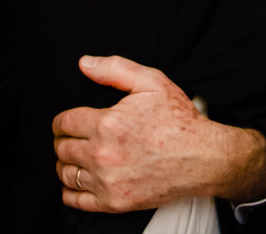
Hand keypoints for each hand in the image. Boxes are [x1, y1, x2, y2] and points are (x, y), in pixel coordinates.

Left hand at [51, 56, 265, 212]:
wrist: (204, 158)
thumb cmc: (180, 121)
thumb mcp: (151, 82)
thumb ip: (114, 69)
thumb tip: (85, 64)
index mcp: (106, 124)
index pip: (64, 123)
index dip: (61, 121)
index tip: (65, 123)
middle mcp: (102, 154)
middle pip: (62, 148)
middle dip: (63, 140)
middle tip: (71, 139)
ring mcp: (108, 180)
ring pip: (66, 173)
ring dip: (65, 164)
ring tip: (74, 158)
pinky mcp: (115, 202)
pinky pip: (77, 199)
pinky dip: (69, 191)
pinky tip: (75, 182)